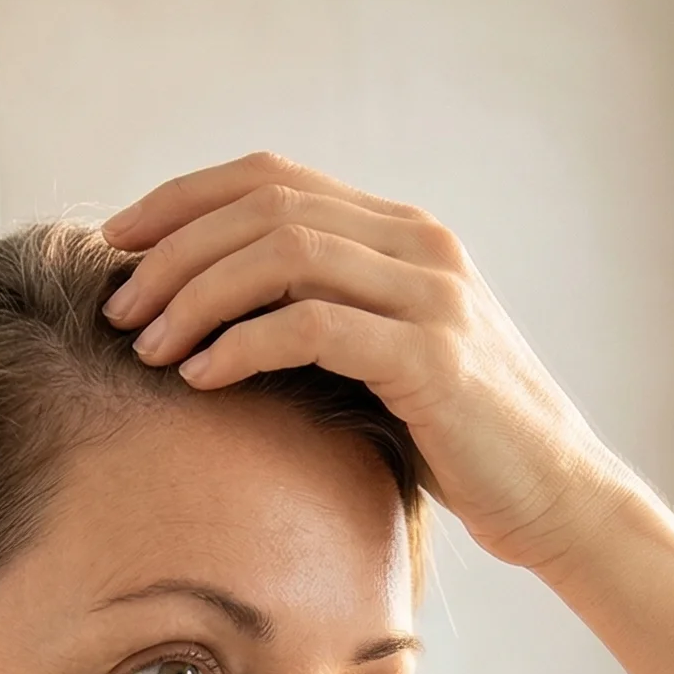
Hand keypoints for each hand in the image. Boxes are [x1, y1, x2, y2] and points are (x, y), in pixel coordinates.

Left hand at [100, 153, 645, 577]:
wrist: (556, 496)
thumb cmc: (461, 443)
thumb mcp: (387, 359)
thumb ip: (327, 316)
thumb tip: (215, 317)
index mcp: (403, 232)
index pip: (270, 177)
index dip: (181, 201)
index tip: (116, 245)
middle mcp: (418, 245)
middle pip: (263, 206)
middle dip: (172, 252)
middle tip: (116, 308)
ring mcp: (430, 296)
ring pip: (281, 254)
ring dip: (196, 296)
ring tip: (146, 345)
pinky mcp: (430, 359)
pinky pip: (311, 325)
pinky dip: (242, 345)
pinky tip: (200, 377)